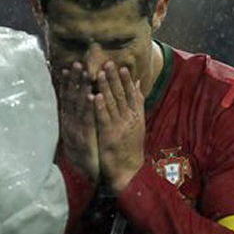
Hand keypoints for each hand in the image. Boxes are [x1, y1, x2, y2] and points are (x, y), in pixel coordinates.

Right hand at [59, 62, 98, 181]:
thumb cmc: (85, 154)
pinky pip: (87, 119)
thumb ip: (78, 120)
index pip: (67, 98)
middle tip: (76, 62)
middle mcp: (69, 123)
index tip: (68, 67)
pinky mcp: (84, 137)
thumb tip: (75, 105)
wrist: (86, 175)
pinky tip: (91, 94)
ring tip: (83, 72)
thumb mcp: (79, 135)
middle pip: (70, 97)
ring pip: (77, 105)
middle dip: (73, 79)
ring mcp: (75, 130)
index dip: (67, 83)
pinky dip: (88, 106)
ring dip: (80, 87)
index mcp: (68, 121)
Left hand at [94, 61, 144, 192]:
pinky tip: (95, 96)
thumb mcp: (138, 123)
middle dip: (115, 79)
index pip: (132, 94)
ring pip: (113, 104)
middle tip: (109, 63)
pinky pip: (104, 118)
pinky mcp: (109, 135)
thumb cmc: (131, 146)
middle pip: (122, 95)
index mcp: (136, 116)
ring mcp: (120, 126)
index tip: (123, 67)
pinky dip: (100, 106)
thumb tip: (138, 83)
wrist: (129, 170)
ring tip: (100, 73)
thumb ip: (138, 103)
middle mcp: (130, 119)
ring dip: (106, 88)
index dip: (127, 81)